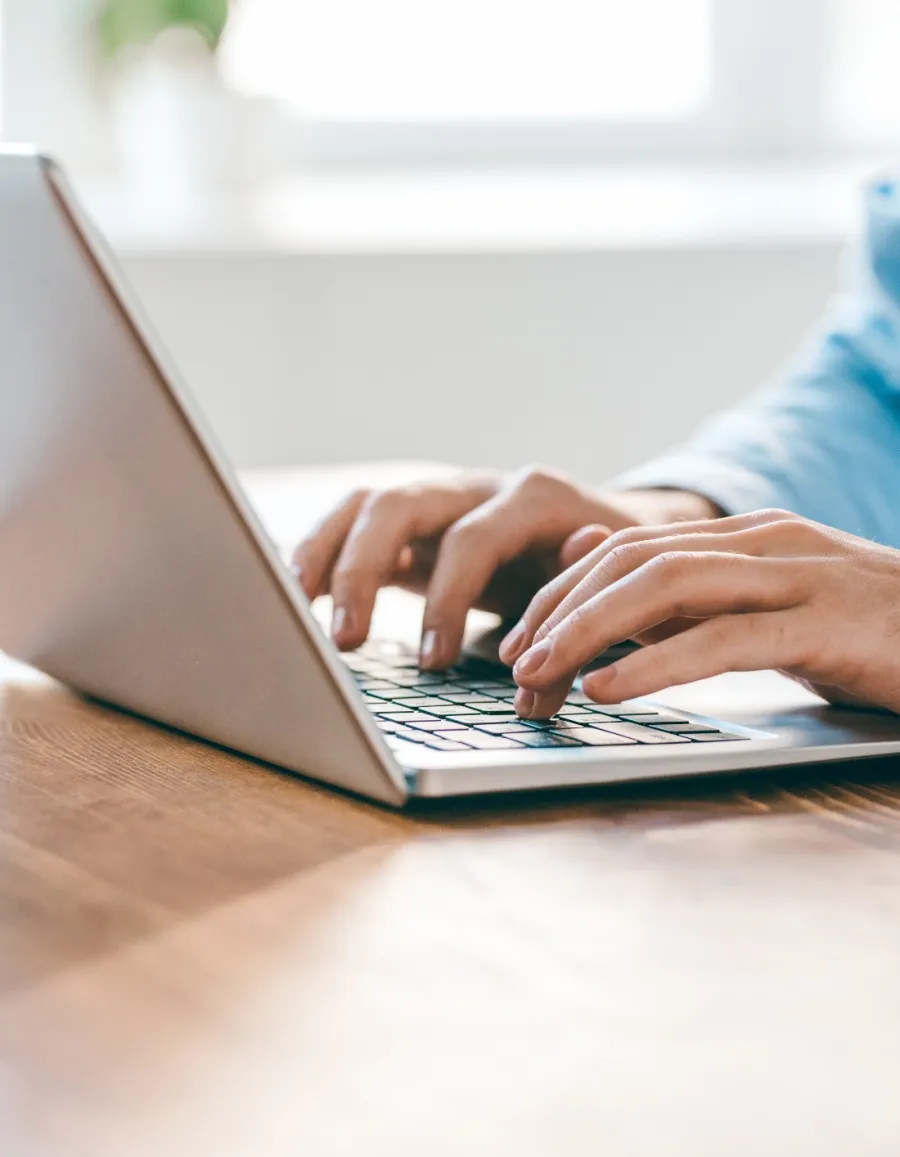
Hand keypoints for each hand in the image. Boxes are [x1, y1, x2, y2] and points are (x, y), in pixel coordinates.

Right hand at [292, 466, 716, 667]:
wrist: (619, 532)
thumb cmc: (612, 567)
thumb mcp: (611, 584)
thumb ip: (585, 603)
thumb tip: (560, 626)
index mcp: (532, 497)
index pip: (472, 539)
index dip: (447, 600)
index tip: (433, 662)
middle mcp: (478, 488)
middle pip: (399, 505)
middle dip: (363, 570)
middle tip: (347, 640)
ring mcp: (443, 501)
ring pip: (366, 505)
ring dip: (326, 553)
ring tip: (296, 607)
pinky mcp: (419, 526)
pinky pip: (358, 526)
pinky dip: (325, 553)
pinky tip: (299, 593)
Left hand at [502, 508, 899, 717]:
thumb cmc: (866, 638)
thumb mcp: (765, 612)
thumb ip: (685, 594)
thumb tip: (589, 564)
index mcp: (748, 537)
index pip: (630, 549)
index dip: (564, 591)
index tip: (520, 637)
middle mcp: (766, 541)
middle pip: (635, 561)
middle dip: (561, 610)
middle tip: (512, 662)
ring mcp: (799, 577)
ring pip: (668, 588)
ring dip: (589, 632)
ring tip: (538, 674)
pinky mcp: (825, 625)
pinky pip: (723, 640)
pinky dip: (656, 663)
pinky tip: (607, 688)